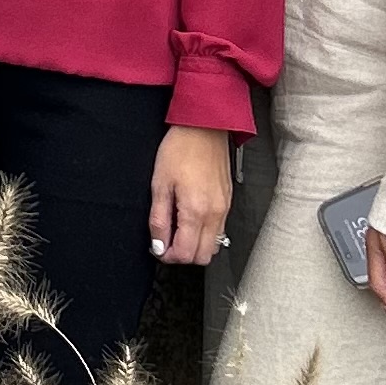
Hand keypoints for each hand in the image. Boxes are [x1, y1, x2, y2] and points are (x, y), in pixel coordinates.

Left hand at [148, 123, 233, 268]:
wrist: (204, 127)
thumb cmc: (181, 149)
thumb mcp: (159, 184)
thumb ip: (159, 219)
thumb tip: (159, 244)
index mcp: (196, 211)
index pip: (185, 254)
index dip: (167, 256)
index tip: (157, 247)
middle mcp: (215, 214)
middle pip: (203, 257)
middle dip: (183, 255)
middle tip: (166, 241)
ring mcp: (224, 209)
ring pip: (214, 246)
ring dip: (195, 245)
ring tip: (177, 228)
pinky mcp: (228, 202)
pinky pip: (219, 230)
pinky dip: (204, 233)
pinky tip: (190, 218)